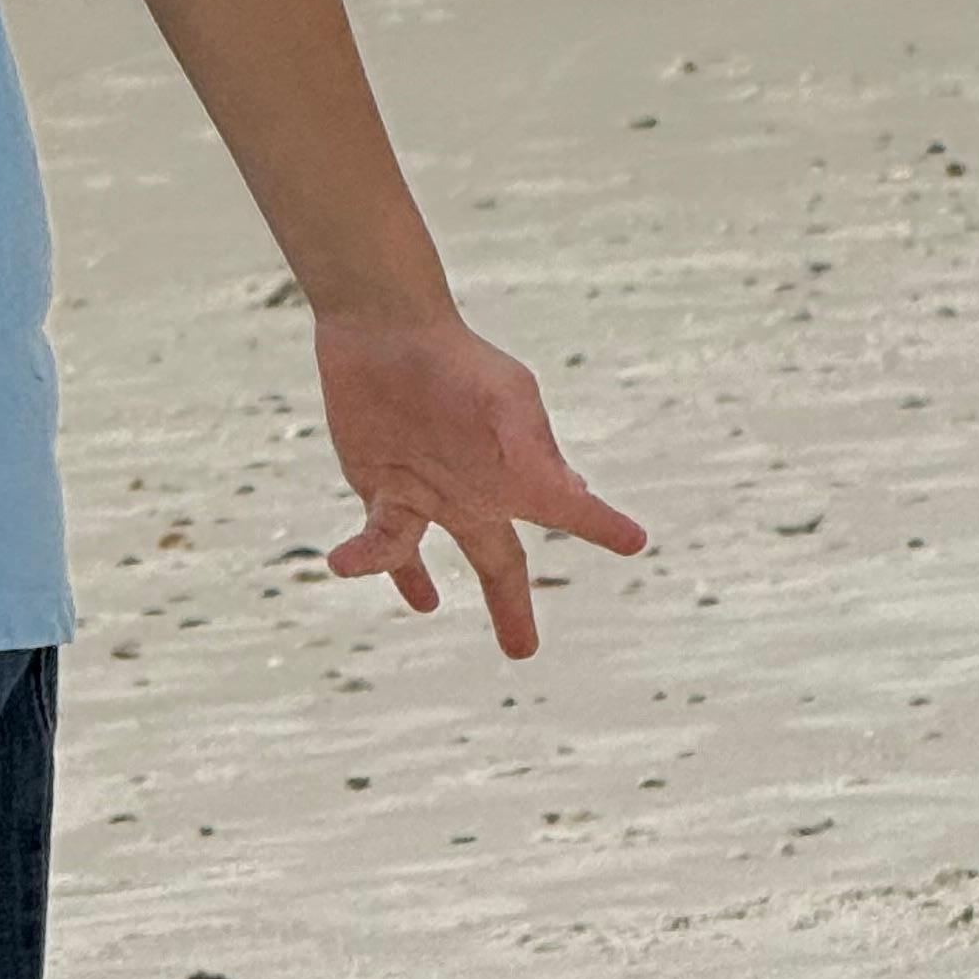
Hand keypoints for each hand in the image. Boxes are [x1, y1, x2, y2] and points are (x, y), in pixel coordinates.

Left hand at [314, 313, 644, 658]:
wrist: (388, 328)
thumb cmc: (458, 360)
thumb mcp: (506, 399)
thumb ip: (533, 446)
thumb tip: (571, 490)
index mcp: (519, 472)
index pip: (572, 510)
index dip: (603, 528)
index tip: (633, 541)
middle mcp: (474, 491)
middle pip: (498, 564)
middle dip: (510, 607)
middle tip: (522, 650)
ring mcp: (424, 493)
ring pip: (420, 556)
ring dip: (415, 581)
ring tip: (426, 603)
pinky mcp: (377, 488)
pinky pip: (377, 541)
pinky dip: (366, 558)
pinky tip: (345, 563)